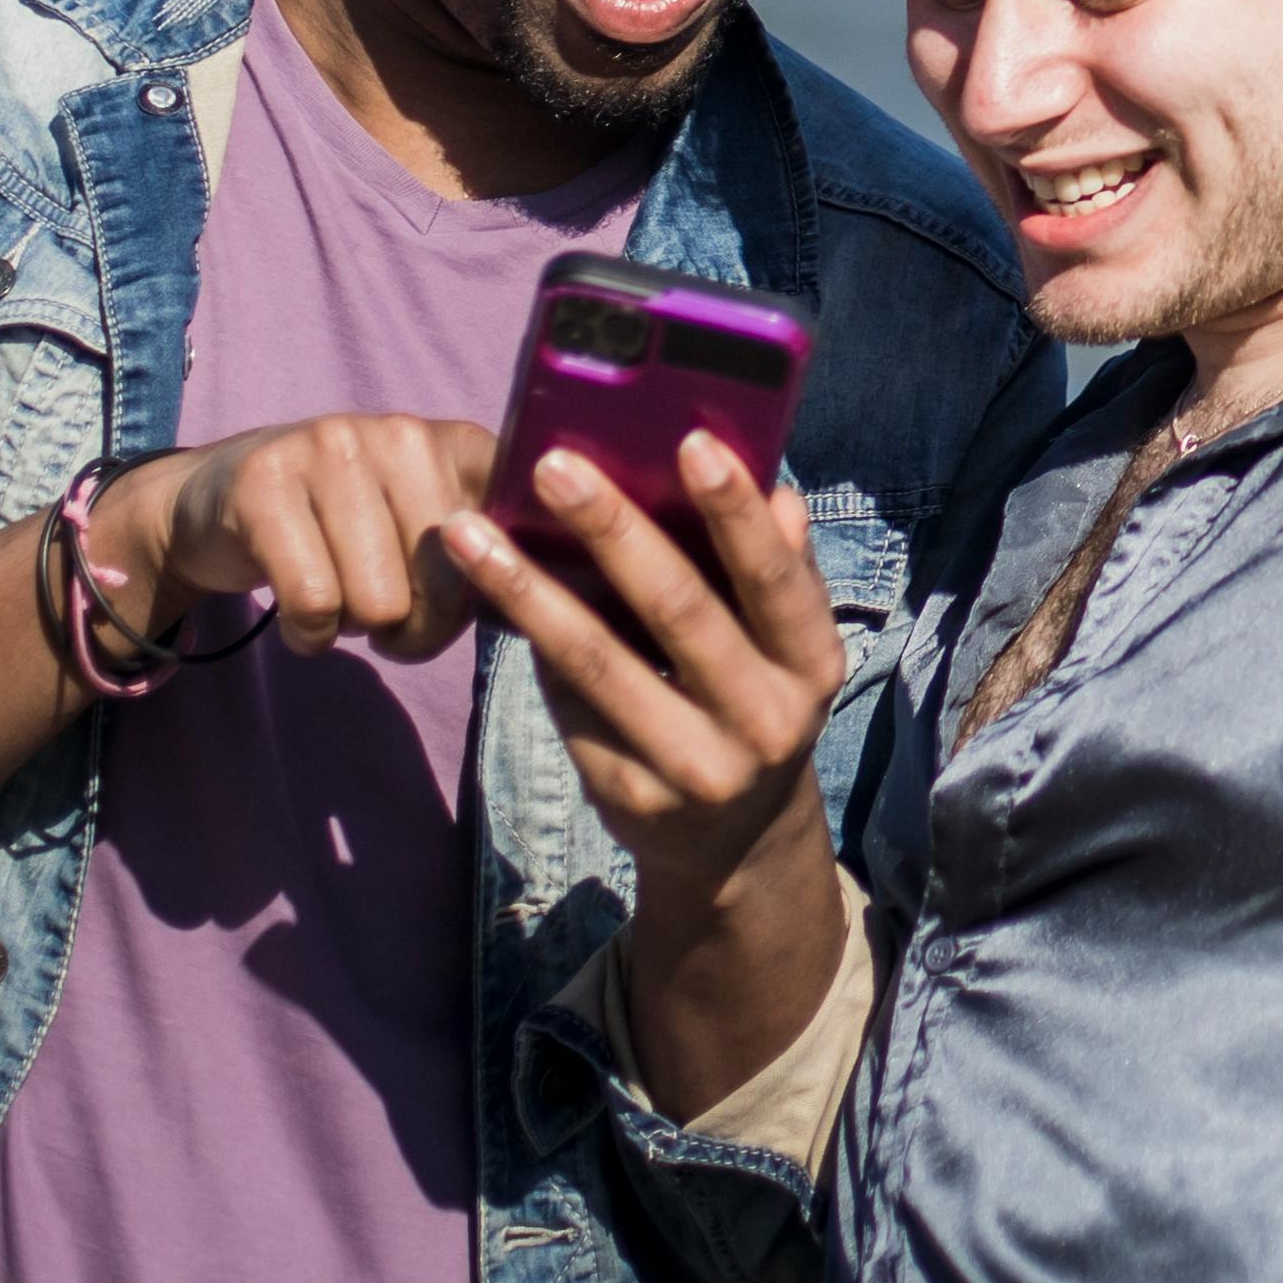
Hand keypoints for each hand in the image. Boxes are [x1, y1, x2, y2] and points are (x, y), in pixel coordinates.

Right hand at [102, 415, 500, 658]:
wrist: (216, 500)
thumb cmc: (344, 528)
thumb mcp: (425, 522)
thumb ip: (487, 546)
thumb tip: (531, 596)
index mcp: (458, 442)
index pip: (514, 531)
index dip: (491, 590)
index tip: (470, 596)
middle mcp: (402, 432)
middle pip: (446, 586)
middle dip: (418, 628)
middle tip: (386, 614)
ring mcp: (330, 447)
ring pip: (379, 601)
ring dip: (357, 628)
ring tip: (340, 596)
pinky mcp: (264, 484)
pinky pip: (313, 603)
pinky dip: (310, 635)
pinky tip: (304, 615)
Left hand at [449, 443, 853, 1081]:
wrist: (733, 842)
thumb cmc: (752, 703)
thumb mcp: (784, 649)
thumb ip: (779, 575)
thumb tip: (778, 494)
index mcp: (812, 666)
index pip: (776, 579)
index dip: (735, 513)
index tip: (691, 440)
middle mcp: (765, 723)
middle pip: (679, 612)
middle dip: (612, 531)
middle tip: (553, 465)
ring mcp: (695, 768)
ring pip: (598, 663)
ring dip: (527, 590)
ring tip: (469, 532)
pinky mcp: (629, 798)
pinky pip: (570, 706)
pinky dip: (533, 647)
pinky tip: (492, 597)